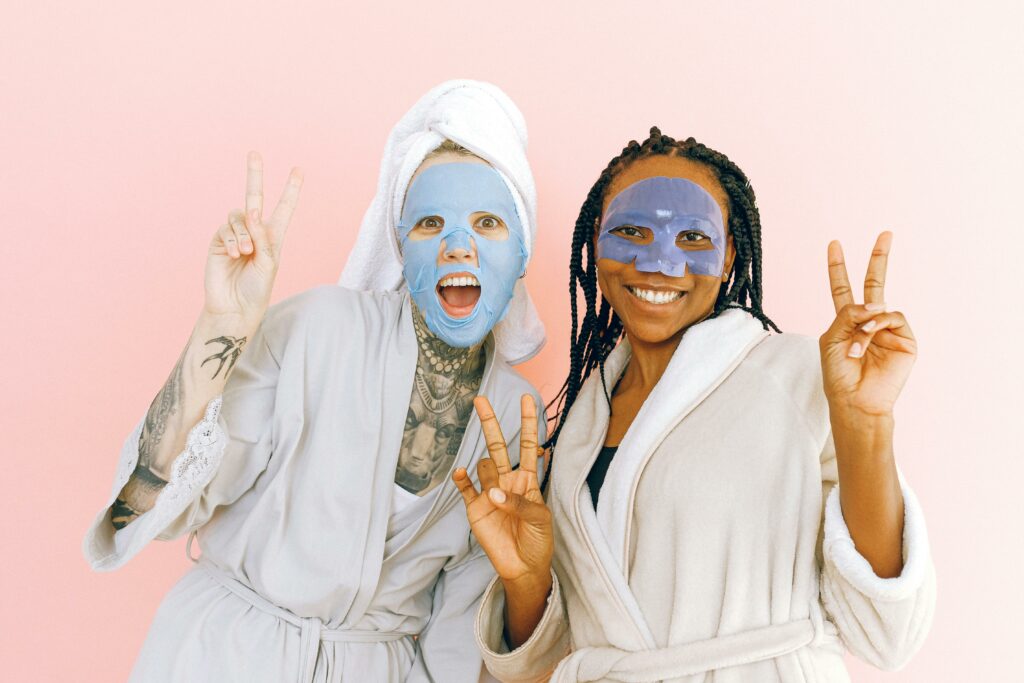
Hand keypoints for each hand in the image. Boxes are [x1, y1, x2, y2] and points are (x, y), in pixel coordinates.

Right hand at [204, 152, 302, 321]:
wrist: (235, 307)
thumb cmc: (257, 289)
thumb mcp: (269, 263)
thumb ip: (263, 236)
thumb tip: (251, 211)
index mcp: (273, 237)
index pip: (283, 209)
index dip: (291, 190)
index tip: (299, 170)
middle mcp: (254, 232)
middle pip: (254, 197)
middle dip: (254, 175)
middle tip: (254, 153)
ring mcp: (236, 235)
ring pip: (239, 216)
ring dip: (244, 232)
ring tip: (246, 253)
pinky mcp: (219, 241)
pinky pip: (226, 229)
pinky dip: (233, 239)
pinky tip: (236, 254)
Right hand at [453, 394, 552, 586]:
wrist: (523, 567)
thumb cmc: (538, 541)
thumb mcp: (540, 519)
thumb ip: (520, 503)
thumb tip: (494, 494)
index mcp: (528, 480)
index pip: (528, 445)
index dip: (528, 422)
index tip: (527, 399)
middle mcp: (507, 481)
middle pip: (498, 445)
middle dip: (490, 422)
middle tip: (481, 400)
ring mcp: (489, 493)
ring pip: (484, 466)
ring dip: (489, 475)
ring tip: (496, 497)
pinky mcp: (475, 508)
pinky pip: (466, 488)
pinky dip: (462, 479)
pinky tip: (462, 473)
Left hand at [820, 231, 916, 417]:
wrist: (856, 400)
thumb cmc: (838, 374)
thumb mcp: (832, 338)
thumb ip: (847, 314)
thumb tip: (874, 304)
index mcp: (847, 321)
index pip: (842, 288)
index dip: (838, 267)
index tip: (833, 245)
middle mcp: (869, 322)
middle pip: (874, 283)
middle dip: (879, 257)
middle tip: (886, 233)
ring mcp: (889, 330)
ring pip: (878, 307)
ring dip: (863, 326)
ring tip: (856, 349)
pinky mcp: (906, 340)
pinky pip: (891, 318)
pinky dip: (877, 326)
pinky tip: (868, 342)